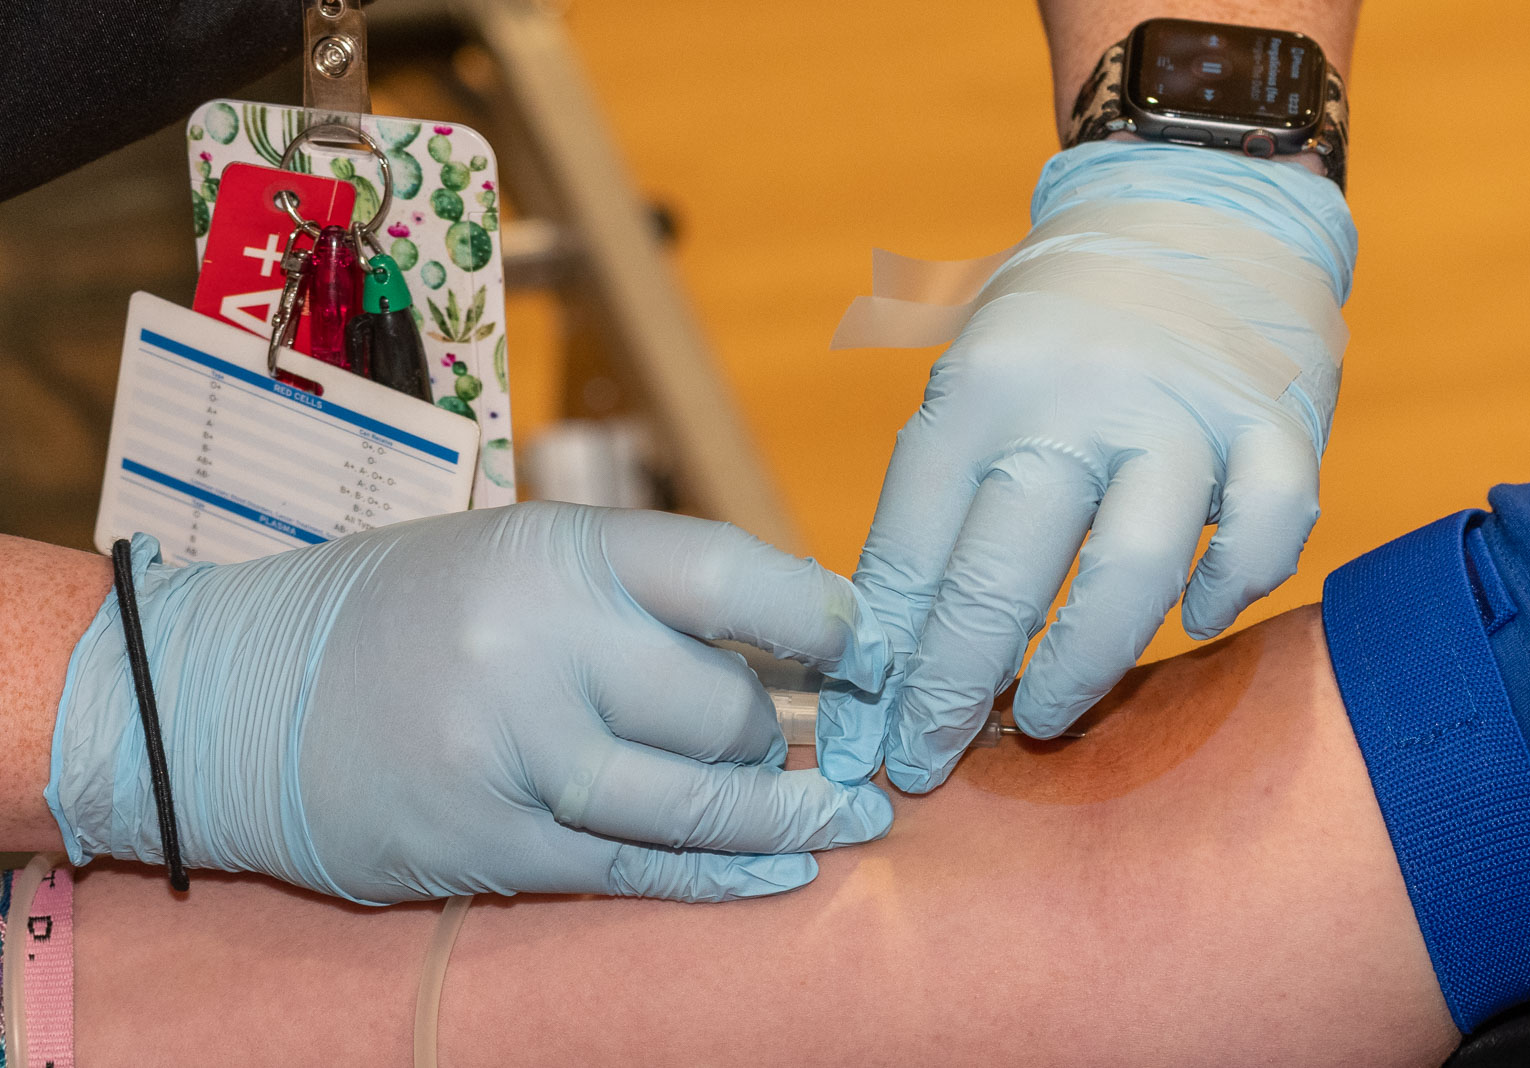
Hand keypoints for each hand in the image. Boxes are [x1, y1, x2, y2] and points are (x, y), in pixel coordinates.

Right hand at [48, 504, 892, 902]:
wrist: (234, 696)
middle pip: (723, 708)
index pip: (728, 576)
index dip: (819, 617)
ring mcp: (516, 755)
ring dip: (786, 813)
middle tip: (780, 733)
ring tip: (850, 819)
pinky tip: (787, 875)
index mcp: (553, 552)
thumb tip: (779, 637)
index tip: (865, 645)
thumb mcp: (514, 553)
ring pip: (695, 799)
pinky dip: (724, 877)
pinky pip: (638, 869)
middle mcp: (540, 648)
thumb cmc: (397, 609)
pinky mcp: (494, 843)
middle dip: (770, 729)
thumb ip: (636, 587)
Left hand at [819, 141, 1355, 791]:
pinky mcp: (1278, 418)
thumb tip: (884, 649)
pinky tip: (1196, 618)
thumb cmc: (1055, 324)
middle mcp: (1074, 397)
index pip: (911, 549)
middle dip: (950, 692)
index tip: (862, 743)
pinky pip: (1264, 528)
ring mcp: (1182, 408)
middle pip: (1001, 578)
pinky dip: (1232, 586)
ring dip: (1078, 666)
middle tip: (925, 761)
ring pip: (1128, 575)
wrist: (1191, 202)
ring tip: (1039, 717)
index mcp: (978, 388)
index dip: (881, 664)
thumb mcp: (970, 383)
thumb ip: (938, 499)